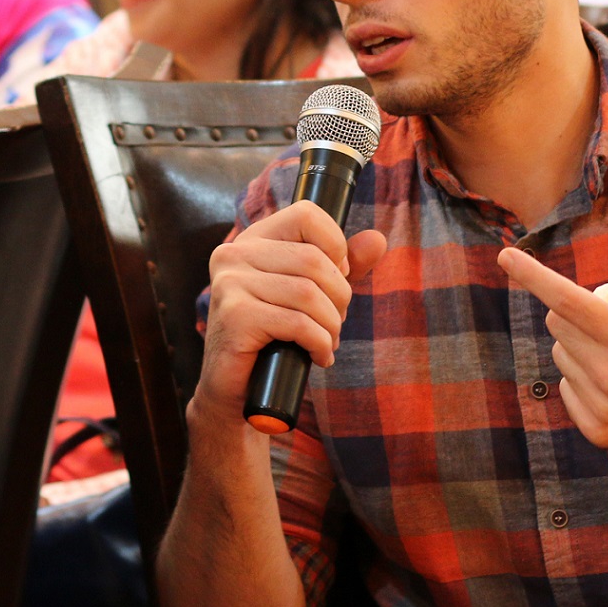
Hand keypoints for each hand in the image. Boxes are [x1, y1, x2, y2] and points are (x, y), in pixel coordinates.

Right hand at [196, 200, 386, 427]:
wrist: (236, 391)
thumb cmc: (275, 338)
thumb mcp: (313, 296)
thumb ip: (343, 267)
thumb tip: (377, 239)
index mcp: (252, 240)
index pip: (306, 215)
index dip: (335, 247)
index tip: (336, 280)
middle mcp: (234, 254)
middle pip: (314, 260)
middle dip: (338, 298)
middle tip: (333, 324)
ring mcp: (230, 283)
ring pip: (308, 293)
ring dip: (331, 325)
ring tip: (325, 343)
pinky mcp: (235, 316)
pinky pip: (298, 324)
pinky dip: (319, 344)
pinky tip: (317, 356)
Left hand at [497, 241, 607, 467]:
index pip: (569, 301)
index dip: (534, 276)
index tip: (505, 255)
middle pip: (558, 324)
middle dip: (576, 313)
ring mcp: (602, 407)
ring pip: (561, 355)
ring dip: (580, 347)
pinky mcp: (596, 431)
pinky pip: (566, 387)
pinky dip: (582, 379)